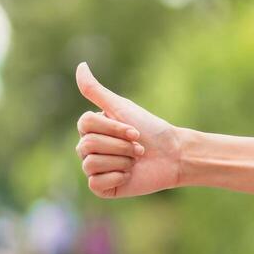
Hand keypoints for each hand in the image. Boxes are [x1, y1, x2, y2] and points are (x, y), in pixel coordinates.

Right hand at [74, 62, 183, 198]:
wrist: (173, 155)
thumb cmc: (151, 129)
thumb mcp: (122, 107)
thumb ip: (96, 90)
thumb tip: (80, 66)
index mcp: (92, 129)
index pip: (85, 124)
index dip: (113, 128)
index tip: (135, 130)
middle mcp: (89, 148)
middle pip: (88, 145)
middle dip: (120, 145)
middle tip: (138, 147)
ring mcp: (94, 168)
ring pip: (90, 163)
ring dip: (121, 160)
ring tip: (135, 160)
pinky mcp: (102, 187)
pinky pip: (95, 183)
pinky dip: (117, 177)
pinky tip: (129, 175)